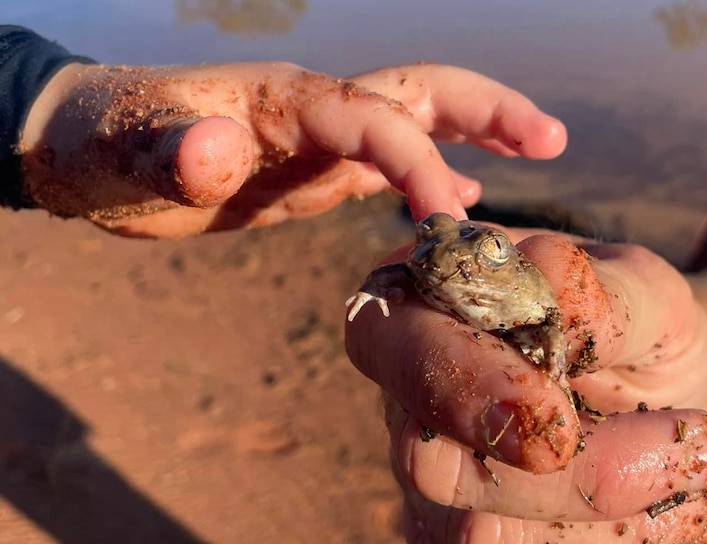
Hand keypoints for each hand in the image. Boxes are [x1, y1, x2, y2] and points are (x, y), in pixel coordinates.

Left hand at [19, 62, 565, 236]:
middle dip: (487, 110)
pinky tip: (456, 201)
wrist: (88, 148)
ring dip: (476, 131)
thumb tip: (222, 149)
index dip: (420, 164)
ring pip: (414, 121)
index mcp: (284, 101)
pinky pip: (387, 163)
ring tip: (538, 147)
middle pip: (419, 90)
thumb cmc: (101, 148)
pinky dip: (431, 174)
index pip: (376, 120)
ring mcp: (318, 139)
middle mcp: (315, 111)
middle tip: (551, 137)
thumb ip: (174, 151)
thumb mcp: (124, 156)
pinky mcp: (313, 169)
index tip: (451, 225)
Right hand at [345, 229, 706, 543]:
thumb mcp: (638, 287)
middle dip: (569, 478)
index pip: (387, 339)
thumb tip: (558, 305)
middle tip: (699, 452)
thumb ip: (596, 293)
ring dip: (623, 526)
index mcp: (423, 310)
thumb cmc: (631, 324)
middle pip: (432, 464)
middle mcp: (412, 407)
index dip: (459, 380)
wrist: (661, 394)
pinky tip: (683, 519)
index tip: (559, 412)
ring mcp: (437, 491)